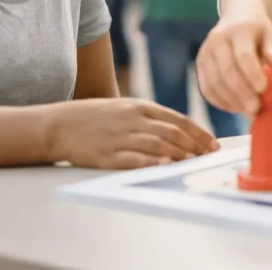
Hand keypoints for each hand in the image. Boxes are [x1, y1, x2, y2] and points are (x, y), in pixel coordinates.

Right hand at [50, 99, 218, 169]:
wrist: (59, 124)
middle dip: (195, 145)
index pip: (177, 119)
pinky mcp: (107, 154)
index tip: (213, 143)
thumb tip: (177, 131)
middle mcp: (133, 119)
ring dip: (179, 153)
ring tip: (195, 161)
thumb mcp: (125, 108)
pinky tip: (165, 165)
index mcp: (140, 107)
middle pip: (172, 132)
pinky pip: (133, 158)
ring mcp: (120, 136)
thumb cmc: (94, 117)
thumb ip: (149, 117)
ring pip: (157, 143)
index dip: (198, 132)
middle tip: (209, 156)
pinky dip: (151, 161)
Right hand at [195, 9, 271, 115]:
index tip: (264, 89)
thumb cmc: (257, 30)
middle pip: (226, 71)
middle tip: (256, 109)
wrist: (236, 16)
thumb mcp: (270, 33)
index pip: (243, 55)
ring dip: (231, 101)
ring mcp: (205, 53)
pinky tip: (235, 108)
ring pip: (214, 82)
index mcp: (238, 30)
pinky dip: (220, 102)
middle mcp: (217, 40)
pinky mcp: (199, 64)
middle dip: (242, 93)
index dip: (252, 74)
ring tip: (248, 111)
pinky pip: (206, 88)